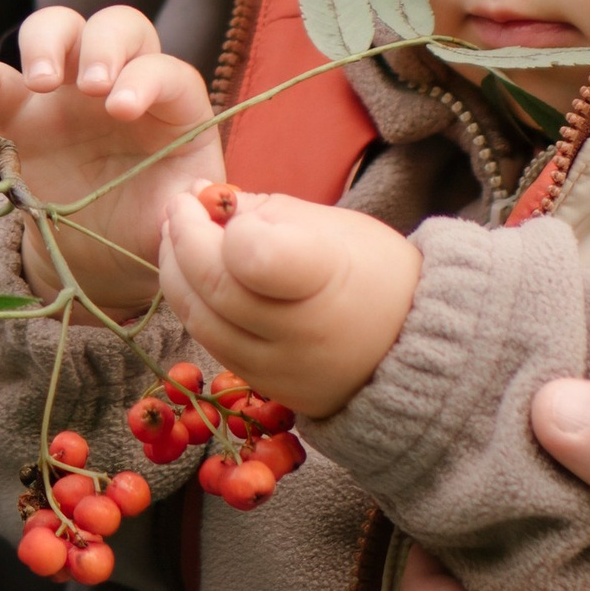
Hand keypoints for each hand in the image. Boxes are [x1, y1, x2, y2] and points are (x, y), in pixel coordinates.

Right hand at [0, 6, 220, 313]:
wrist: (106, 253)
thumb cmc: (152, 223)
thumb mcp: (178, 219)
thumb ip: (189, 208)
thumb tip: (198, 202)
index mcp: (171, 105)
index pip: (165, 71)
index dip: (145, 80)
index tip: (122, 110)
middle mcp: (122, 82)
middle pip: (116, 25)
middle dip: (103, 46)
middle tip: (90, 87)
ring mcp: (69, 92)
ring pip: (58, 27)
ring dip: (47, 42)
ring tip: (40, 82)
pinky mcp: (22, 114)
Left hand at [158, 190, 418, 418]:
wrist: (412, 346)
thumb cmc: (374, 269)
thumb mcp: (332, 225)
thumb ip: (266, 212)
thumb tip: (204, 201)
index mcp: (325, 277)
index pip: (252, 257)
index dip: (223, 228)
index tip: (214, 201)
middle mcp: (300, 331)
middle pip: (216, 287)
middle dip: (182, 240)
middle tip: (176, 206)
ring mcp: (282, 368)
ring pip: (203, 322)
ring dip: (177, 274)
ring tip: (176, 237)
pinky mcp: (270, 389)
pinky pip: (215, 346)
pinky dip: (195, 307)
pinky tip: (194, 277)